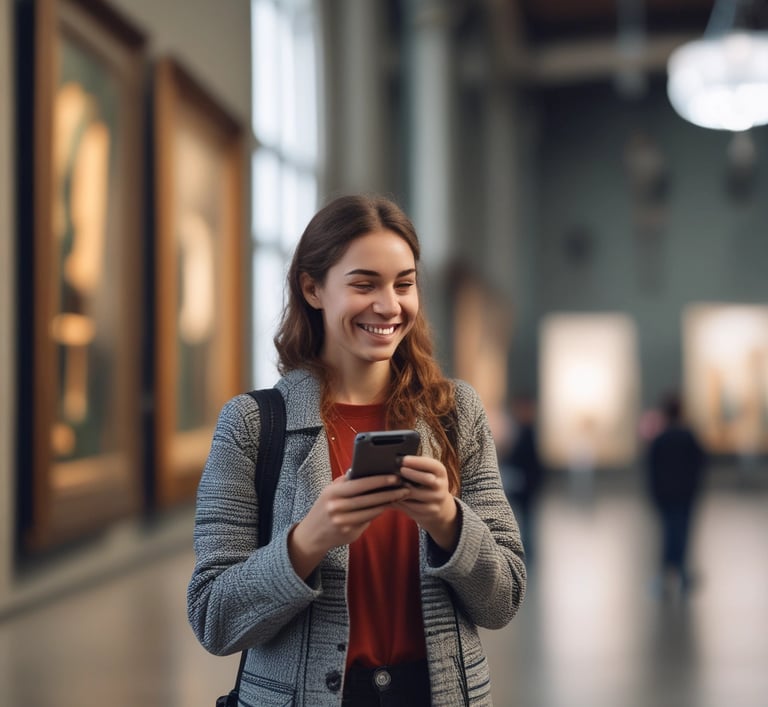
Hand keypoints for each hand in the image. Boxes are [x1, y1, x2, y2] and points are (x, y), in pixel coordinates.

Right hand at [288, 473, 409, 578]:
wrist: (312, 534)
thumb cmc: (325, 506)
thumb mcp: (330, 491)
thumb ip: (346, 481)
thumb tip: (363, 467)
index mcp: (333, 493)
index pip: (360, 484)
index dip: (379, 480)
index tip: (394, 476)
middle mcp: (337, 508)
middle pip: (369, 499)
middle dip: (389, 492)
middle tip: (405, 487)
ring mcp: (343, 522)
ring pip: (372, 511)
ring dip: (388, 503)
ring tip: (401, 495)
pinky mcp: (349, 533)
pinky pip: (369, 520)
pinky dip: (379, 512)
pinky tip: (388, 506)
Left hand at [394, 455, 458, 551]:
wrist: (441, 507)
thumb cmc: (427, 484)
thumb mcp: (429, 473)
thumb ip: (417, 468)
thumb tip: (396, 461)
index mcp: (440, 472)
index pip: (432, 465)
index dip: (417, 461)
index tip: (403, 459)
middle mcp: (441, 485)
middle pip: (427, 479)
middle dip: (411, 474)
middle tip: (399, 470)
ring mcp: (436, 500)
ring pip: (415, 494)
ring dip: (401, 489)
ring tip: (390, 484)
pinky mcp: (429, 511)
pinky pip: (411, 506)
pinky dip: (400, 501)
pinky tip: (392, 497)